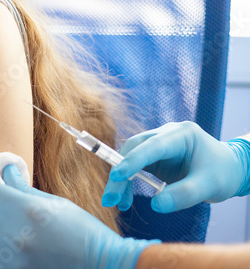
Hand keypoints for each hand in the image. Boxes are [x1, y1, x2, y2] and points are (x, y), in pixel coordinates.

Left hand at [0, 165, 157, 268]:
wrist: (99, 264)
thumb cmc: (80, 231)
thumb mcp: (53, 203)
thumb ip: (23, 188)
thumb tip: (8, 170)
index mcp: (22, 206)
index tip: (6, 200)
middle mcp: (10, 230)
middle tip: (9, 222)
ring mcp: (6, 256)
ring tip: (8, 242)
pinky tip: (9, 259)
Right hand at [102, 121, 249, 212]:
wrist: (230, 170)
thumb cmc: (223, 173)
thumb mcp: (209, 186)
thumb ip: (185, 195)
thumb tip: (156, 205)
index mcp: (181, 134)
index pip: (152, 146)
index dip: (133, 160)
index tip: (118, 176)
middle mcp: (165, 135)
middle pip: (134, 149)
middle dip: (119, 174)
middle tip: (110, 198)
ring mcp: (158, 145)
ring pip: (129, 158)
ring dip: (120, 180)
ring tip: (117, 203)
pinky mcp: (154, 157)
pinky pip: (134, 168)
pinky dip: (127, 183)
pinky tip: (125, 199)